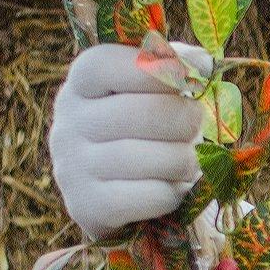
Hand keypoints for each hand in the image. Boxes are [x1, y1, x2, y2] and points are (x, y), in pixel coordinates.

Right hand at [50, 42, 202, 239]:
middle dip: (184, 120)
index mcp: (81, 84)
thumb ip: (174, 67)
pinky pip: (148, 196)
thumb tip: (201, 62)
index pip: (108, 64)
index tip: (194, 78)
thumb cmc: (148, 130)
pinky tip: (170, 188)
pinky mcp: (88, 206)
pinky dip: (171, 193)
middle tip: (195, 126)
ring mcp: (73, 167)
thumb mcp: (155, 90)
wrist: (123, 194)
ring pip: (146, 158)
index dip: (158, 69)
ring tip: (186, 160)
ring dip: (182, 160)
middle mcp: (68, 123)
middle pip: (140, 113)